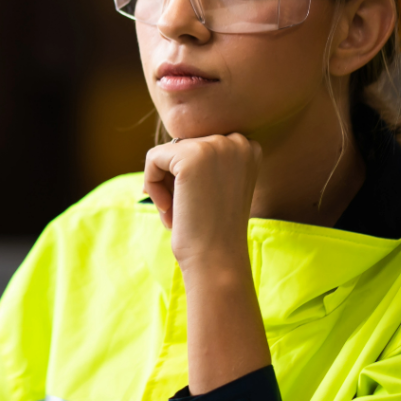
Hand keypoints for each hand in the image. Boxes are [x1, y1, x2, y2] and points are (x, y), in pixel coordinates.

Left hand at [143, 133, 262, 275]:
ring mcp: (215, 145)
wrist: (218, 259)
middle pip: (182, 147)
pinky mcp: (190, 155)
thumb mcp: (218, 186)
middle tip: (187, 213)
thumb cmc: (213, 230)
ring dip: (163, 186)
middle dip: (175, 182)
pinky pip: (152, 159)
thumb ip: (204, 161)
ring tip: (177, 214)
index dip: (189, 178)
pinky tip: (167, 209)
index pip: (199, 147)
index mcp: (249, 147)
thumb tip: (170, 144)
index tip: (198, 205)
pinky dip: (151, 185)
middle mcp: (237, 141)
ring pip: (166, 154)